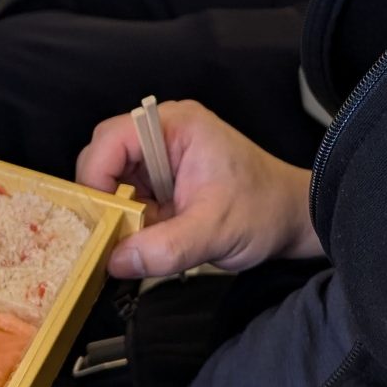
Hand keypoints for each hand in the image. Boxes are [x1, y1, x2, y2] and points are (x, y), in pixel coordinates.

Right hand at [77, 102, 319, 277]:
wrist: (291, 219)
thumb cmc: (263, 211)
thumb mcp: (215, 232)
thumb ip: (165, 248)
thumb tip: (115, 260)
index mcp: (176, 126)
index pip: (113, 138)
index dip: (95, 175)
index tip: (96, 216)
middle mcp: (163, 133)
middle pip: (105, 155)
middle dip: (102, 196)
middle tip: (107, 233)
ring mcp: (162, 156)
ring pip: (112, 178)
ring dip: (115, 211)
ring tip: (129, 240)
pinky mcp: (162, 180)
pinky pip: (128, 196)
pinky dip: (128, 220)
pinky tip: (141, 240)